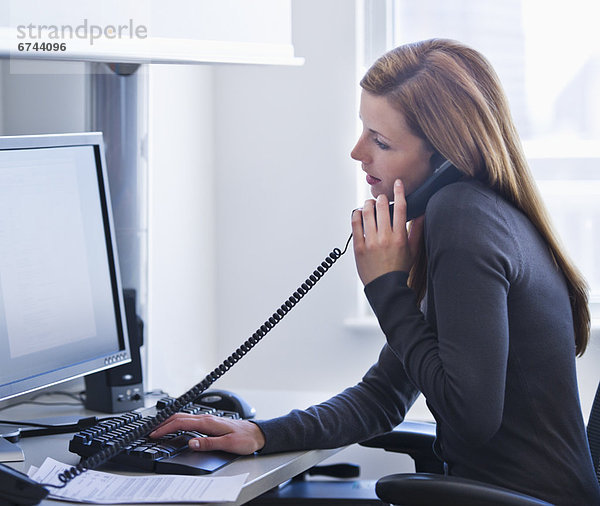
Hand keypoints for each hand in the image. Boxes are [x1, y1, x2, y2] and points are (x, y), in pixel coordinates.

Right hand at [149, 413, 265, 454]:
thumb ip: (209, 443)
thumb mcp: (228, 444)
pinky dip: (179, 423)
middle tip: (150, 430)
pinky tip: (176, 428)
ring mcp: (208, 419)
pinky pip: (190, 420)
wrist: (257, 434)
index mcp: (208, 422)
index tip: (154, 434)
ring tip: (159, 429)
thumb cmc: (245, 439)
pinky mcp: (210, 423)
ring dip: (170, 422)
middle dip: (163, 423)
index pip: (181, 423)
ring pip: (184, 417)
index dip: (165, 428)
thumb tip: (191, 443)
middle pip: (180, 417)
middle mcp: (207, 418)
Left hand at [351, 179, 423, 285]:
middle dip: (382, 198)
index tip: (398, 184)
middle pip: (382, 207)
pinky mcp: (359, 247)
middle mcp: (385, 238)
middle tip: (381, 198)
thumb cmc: (399, 270)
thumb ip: (416, 231)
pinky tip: (359, 213)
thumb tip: (421, 214)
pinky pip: (355, 225)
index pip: (401, 208)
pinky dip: (356, 215)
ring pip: (367, 213)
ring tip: (370, 204)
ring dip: (368, 204)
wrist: (386, 287)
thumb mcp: (412, 250)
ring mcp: (371, 242)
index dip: (399, 193)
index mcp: (399, 237)